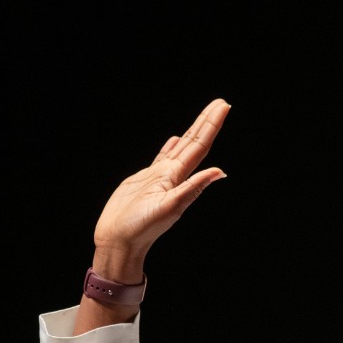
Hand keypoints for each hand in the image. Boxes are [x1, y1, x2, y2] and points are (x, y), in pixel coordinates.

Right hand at [91, 98, 230, 280]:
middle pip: (193, 143)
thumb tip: (219, 173)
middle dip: (207, 122)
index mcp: (178, 178)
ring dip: (192, 132)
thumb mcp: (169, 207)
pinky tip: (175, 140)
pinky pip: (162, 158)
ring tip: (204, 116)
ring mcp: (160, 177)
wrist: (119, 240)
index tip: (224, 106)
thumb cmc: (141, 227)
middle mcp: (173, 175)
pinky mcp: (146, 180)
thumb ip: (193, 189)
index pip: (200, 147)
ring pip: (180, 148)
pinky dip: (170, 147)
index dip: (211, 126)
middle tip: (221, 103)